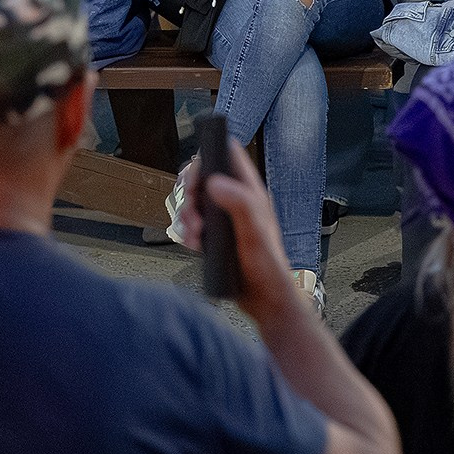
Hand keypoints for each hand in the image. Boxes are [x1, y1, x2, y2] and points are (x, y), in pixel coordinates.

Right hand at [179, 138, 312, 324]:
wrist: (264, 300)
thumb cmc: (268, 267)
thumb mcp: (255, 233)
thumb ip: (240, 204)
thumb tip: (216, 182)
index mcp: (250, 191)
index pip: (228, 153)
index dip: (209, 154)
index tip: (197, 175)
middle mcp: (236, 200)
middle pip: (201, 176)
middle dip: (188, 191)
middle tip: (192, 213)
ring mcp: (223, 217)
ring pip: (192, 201)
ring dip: (185, 216)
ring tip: (196, 235)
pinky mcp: (214, 235)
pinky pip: (190, 223)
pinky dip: (186, 231)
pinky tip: (195, 245)